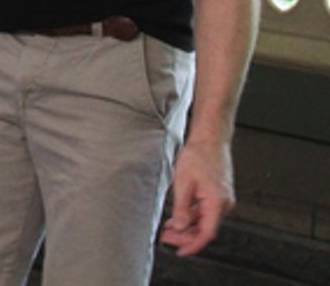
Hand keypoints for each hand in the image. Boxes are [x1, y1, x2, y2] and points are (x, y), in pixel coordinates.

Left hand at [160, 138, 235, 255]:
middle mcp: (224, 204)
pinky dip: (191, 217)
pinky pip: (205, 213)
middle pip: (205, 229)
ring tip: (168, 230)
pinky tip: (177, 219)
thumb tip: (178, 227)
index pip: (207, 233)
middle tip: (167, 238)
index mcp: (217, 202)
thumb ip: (181, 208)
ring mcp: (222, 200)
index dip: (193, 245)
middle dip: (185, 236)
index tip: (181, 251)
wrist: (209, 139)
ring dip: (187, 227)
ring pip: (204, 222)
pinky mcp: (217, 196)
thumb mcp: (183, 183)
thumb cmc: (198, 155)